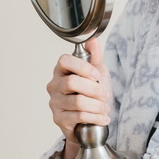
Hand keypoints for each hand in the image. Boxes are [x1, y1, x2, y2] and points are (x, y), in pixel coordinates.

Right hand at [46, 37, 111, 158]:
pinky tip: (103, 118)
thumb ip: (95, 56)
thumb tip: (92, 39)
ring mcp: (55, 103)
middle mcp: (54, 85)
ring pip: (78, 102)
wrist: (92, 120)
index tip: (97, 76)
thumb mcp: (98, 72)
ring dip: (97, 106)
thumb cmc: (92, 94)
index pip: (64, 61)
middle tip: (104, 94)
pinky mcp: (59, 119)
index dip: (83, 67)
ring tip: (104, 108)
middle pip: (72, 82)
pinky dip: (96, 117)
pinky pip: (79, 116)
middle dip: (95, 89)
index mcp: (61, 70)